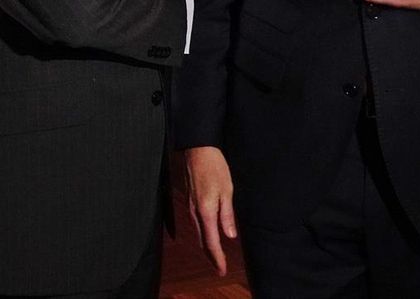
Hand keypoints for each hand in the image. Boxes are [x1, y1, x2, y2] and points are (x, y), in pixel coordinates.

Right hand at [184, 146, 236, 274]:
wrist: (197, 149)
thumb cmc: (214, 167)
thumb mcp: (226, 190)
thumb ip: (227, 214)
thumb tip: (229, 236)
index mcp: (205, 211)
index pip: (211, 242)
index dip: (217, 258)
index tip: (222, 270)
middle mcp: (195, 212)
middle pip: (202, 241)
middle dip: (211, 256)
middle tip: (219, 268)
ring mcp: (190, 207)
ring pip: (197, 233)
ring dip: (206, 247)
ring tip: (215, 256)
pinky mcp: (190, 201)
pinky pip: (195, 224)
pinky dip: (202, 235)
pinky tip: (207, 236)